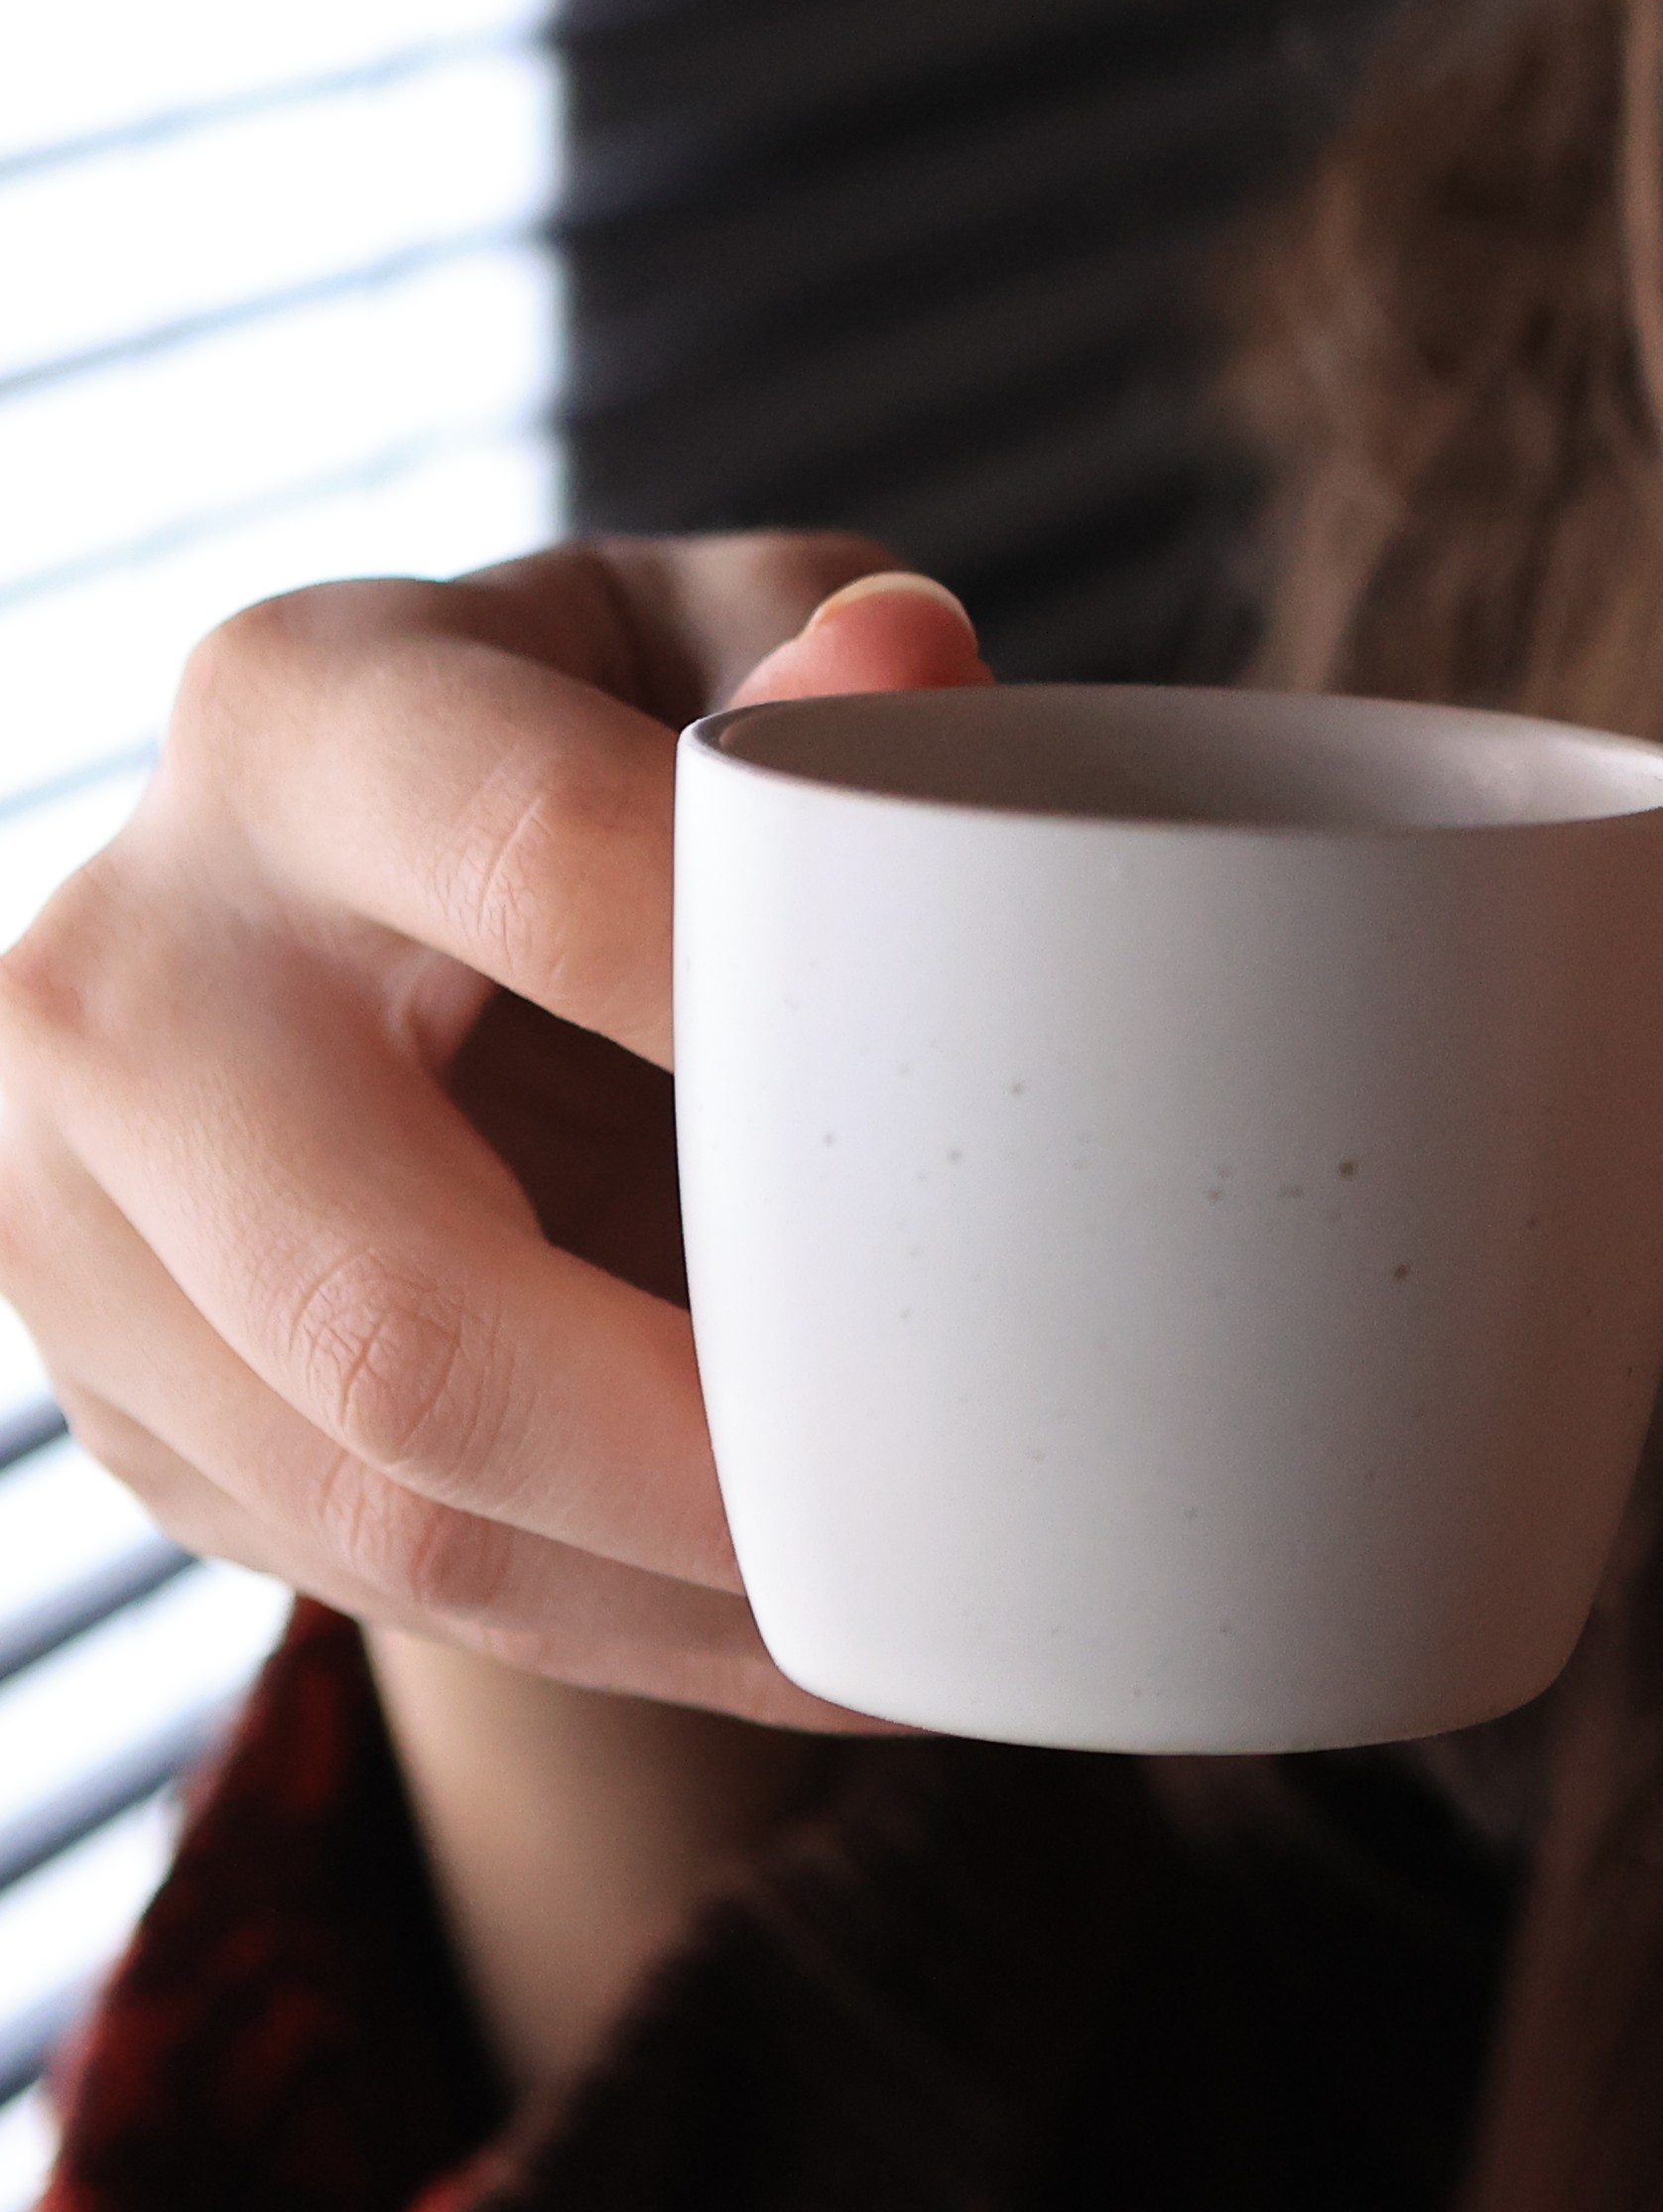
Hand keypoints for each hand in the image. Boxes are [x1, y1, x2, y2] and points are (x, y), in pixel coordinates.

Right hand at [0, 540, 987, 1724]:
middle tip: (945, 1500)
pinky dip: (614, 1631)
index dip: (763, 1014)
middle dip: (700, 1445)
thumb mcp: (726, 638)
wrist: (372, 895)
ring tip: (919, 1608)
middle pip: (401, 1291)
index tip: (967, 1142)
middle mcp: (125, 961)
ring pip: (381, 1493)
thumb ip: (823, 657)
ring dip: (676, 1595)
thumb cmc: (613, 739)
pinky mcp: (112, 1390)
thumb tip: (907, 669)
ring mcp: (67, 1205)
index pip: (545, 867)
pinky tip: (800, 1630)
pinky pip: (364, 1575)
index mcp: (307, 715)